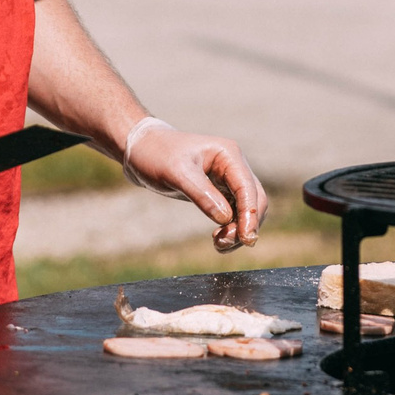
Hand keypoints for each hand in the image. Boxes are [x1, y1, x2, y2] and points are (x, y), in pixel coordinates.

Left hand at [124, 123, 266, 250]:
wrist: (140, 150)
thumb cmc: (156, 155)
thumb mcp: (177, 174)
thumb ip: (202, 195)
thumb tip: (226, 219)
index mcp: (228, 155)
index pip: (248, 188)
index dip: (250, 214)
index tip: (245, 238)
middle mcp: (233, 166)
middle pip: (254, 200)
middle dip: (245, 225)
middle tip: (224, 244)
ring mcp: (227, 179)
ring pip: (247, 209)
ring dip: (239, 230)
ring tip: (219, 245)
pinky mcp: (219, 191)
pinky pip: (235, 213)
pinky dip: (231, 228)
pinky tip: (218, 239)